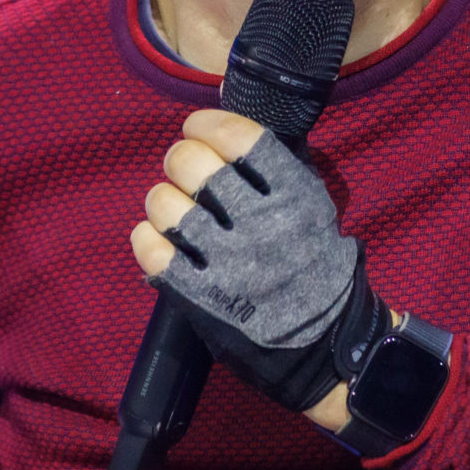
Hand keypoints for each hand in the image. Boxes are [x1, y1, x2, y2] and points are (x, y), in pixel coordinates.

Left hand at [130, 110, 384, 430]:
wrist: (323, 345)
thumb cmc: (316, 267)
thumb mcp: (314, 207)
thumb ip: (279, 167)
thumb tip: (229, 124)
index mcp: (293, 195)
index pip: (238, 136)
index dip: (207, 124)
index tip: (197, 128)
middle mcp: (259, 223)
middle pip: (192, 163)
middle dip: (181, 158)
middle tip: (185, 170)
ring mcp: (227, 261)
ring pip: (165, 203)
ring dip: (162, 198)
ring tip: (172, 208)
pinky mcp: (201, 296)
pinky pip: (152, 250)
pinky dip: (146, 237)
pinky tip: (157, 239)